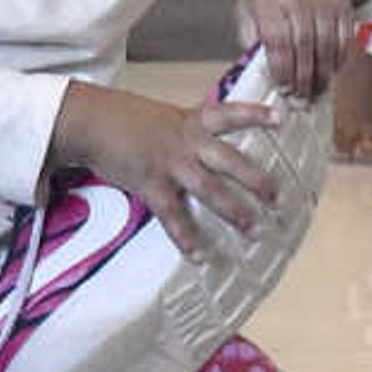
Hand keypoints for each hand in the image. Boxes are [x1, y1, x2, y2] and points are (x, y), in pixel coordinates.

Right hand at [50, 81, 277, 257]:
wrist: (90, 121)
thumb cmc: (126, 121)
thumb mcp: (163, 118)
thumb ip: (187, 133)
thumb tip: (206, 150)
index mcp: (191, 122)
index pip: (230, 114)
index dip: (256, 115)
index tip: (282, 118)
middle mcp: (187, 142)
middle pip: (231, 161)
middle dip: (257, 180)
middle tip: (278, 198)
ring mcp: (170, 164)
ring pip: (211, 189)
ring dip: (236, 211)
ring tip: (255, 231)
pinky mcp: (151, 184)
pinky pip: (174, 216)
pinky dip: (187, 238)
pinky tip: (200, 257)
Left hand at [233, 0, 362, 98]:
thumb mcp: (249, 4)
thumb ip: (250, 35)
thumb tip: (260, 69)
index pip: (278, 40)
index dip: (282, 68)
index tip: (281, 87)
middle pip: (304, 46)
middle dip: (302, 78)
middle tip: (299, 99)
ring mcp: (325, 2)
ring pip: (327, 46)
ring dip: (322, 74)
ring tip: (314, 93)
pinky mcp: (344, 6)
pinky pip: (345, 39)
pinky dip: (338, 61)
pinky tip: (330, 75)